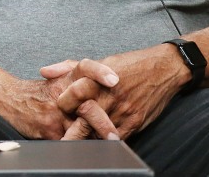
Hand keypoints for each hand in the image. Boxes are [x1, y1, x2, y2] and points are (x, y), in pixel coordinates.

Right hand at [0, 59, 119, 139]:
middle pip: (87, 107)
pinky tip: (92, 152)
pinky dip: (82, 147)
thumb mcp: (57, 78)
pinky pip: (70, 141)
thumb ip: (79, 76)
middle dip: (104, 122)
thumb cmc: (39, 91)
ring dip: (95, 138)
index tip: (115, 80)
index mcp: (66, 79)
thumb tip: (108, 82)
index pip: (84, 67)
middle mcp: (61, 94)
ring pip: (80, 129)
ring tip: (111, 146)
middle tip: (115, 134)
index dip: (99, 71)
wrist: (10, 99)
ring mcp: (55, 113)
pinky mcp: (49, 130)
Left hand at [48, 45, 185, 139]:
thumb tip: (44, 72)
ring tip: (76, 147)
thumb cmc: (130, 64)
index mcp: (98, 79)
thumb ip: (69, 66)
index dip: (63, 105)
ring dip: (88, 139)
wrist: (164, 68)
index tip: (59, 109)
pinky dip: (106, 142)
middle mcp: (110, 96)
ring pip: (100, 132)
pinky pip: (118, 138)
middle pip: (85, 118)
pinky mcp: (135, 121)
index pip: (74, 96)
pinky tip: (98, 144)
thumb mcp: (100, 60)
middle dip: (72, 130)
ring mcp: (124, 111)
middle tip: (62, 138)